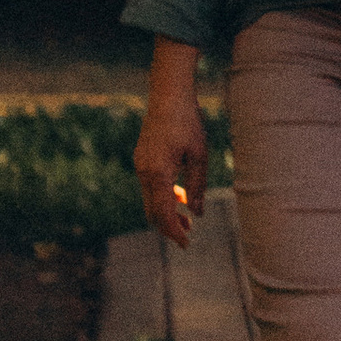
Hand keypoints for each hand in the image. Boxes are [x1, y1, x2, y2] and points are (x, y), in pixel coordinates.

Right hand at [134, 38, 207, 246]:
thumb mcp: (200, 156)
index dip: (174, 231)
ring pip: (150, 200)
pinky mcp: (141, 159)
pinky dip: (163, 196)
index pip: (163, 213)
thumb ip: (198, 186)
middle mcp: (144, 172)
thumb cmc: (188, 123)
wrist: (168, 96)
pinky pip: (150, 186)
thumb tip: (197, 212)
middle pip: (153, 211)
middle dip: (169, 226)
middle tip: (188, 234)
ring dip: (166, 211)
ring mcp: (140, 165)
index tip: (186, 243)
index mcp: (158, 173)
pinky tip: (179, 196)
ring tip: (187, 218)